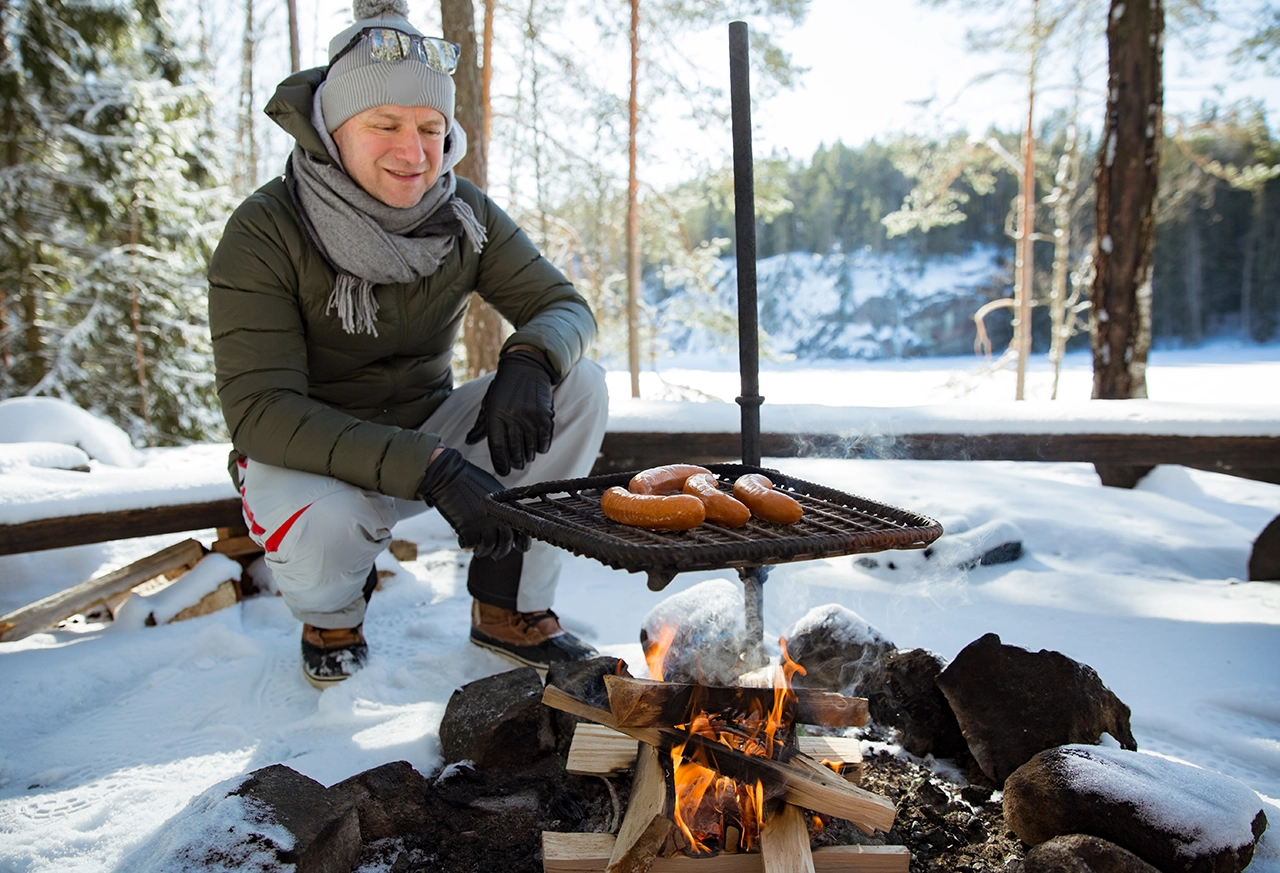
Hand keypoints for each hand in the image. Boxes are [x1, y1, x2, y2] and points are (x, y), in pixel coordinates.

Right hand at [416, 447, 528, 558]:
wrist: (448, 477)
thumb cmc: (470, 481)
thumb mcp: (494, 492)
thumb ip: (502, 507)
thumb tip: (507, 524)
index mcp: (506, 507)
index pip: (521, 532)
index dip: (522, 544)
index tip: (518, 548)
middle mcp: (498, 517)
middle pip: (505, 543)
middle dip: (501, 551)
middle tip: (496, 555)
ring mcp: (483, 524)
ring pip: (488, 546)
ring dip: (483, 550)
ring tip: (479, 550)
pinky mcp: (468, 529)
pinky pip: (471, 545)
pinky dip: (468, 545)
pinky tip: (465, 541)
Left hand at [465, 347, 555, 476]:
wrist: (526, 368)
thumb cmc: (504, 387)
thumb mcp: (489, 404)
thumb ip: (480, 425)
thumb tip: (469, 441)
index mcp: (495, 415)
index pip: (497, 448)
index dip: (501, 464)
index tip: (504, 471)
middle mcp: (512, 418)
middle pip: (514, 452)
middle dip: (515, 463)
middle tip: (516, 465)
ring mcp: (530, 418)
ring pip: (530, 450)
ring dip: (528, 457)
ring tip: (526, 457)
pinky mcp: (544, 417)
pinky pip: (544, 442)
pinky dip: (540, 448)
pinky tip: (537, 447)